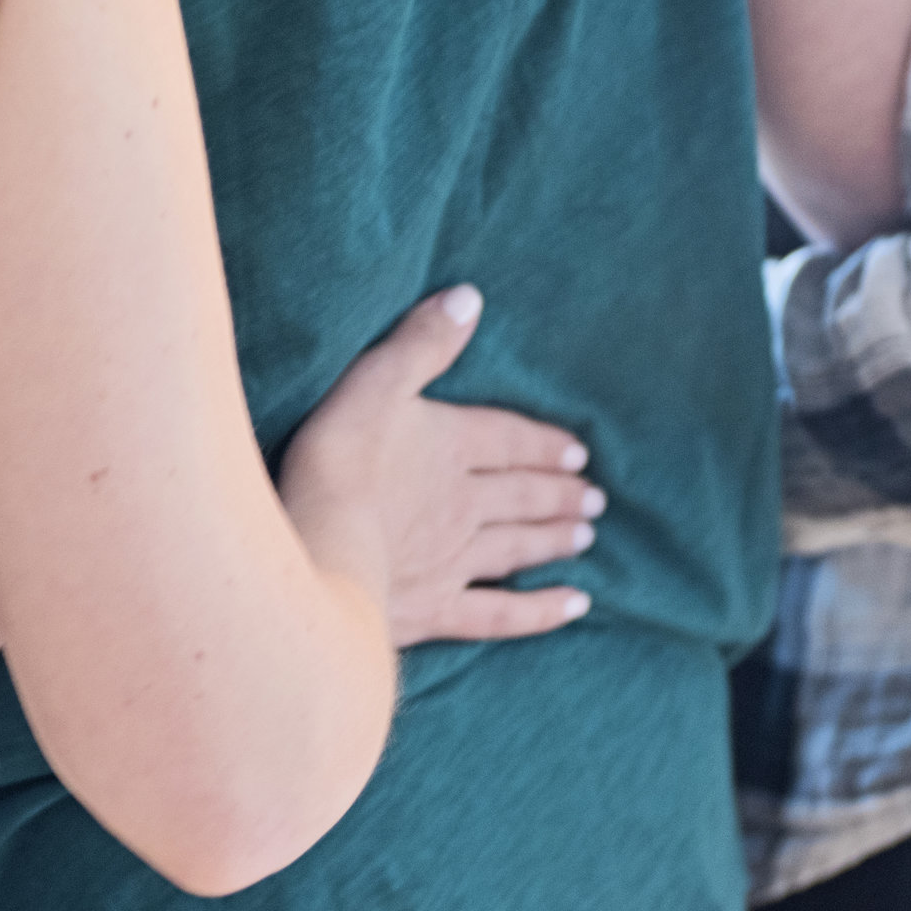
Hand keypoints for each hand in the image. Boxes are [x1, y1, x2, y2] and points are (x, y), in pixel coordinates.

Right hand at [280, 286, 598, 645]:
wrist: (316, 552)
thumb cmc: (335, 465)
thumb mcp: (371, 385)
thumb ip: (421, 344)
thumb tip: (469, 297)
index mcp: (450, 446)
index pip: (506, 440)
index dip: (541, 444)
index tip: (577, 452)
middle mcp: (463, 505)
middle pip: (519, 497)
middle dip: (556, 494)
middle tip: (593, 498)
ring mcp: (452, 561)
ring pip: (515, 548)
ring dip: (551, 541)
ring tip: (585, 538)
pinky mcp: (435, 609)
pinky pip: (500, 613)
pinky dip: (540, 611)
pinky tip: (574, 607)